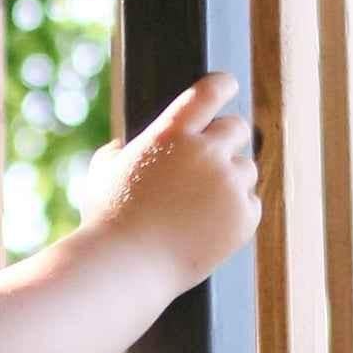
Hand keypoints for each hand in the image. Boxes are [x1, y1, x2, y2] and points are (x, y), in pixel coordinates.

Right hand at [81, 72, 260, 290]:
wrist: (127, 267)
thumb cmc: (108, 223)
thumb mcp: (102, 175)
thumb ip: (117, 151)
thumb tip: (122, 147)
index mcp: (173, 133)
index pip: (210, 91)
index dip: (222, 85)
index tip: (228, 85)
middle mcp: (206, 152)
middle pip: (237, 128)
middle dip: (226, 141)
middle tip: (212, 162)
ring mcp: (228, 185)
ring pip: (246, 169)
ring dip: (230, 180)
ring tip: (202, 205)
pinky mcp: (242, 217)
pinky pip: (251, 204)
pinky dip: (235, 213)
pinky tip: (211, 226)